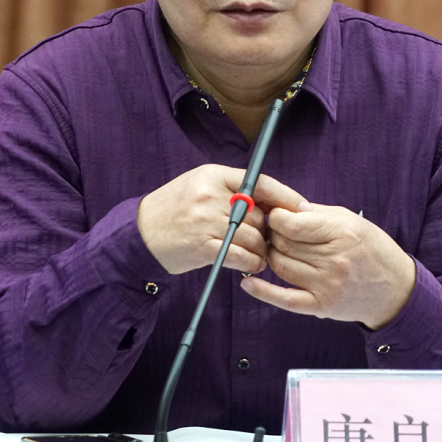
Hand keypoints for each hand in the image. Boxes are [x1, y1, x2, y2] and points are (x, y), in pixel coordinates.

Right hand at [136, 165, 300, 275]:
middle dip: (268, 230)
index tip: (302, 208)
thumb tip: (272, 202)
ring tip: (260, 256)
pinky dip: (251, 264)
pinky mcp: (201, 246)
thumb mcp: (199, 186)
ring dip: (262, 251)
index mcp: (213, 175)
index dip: (285, 196)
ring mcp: (205, 220)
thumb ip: (231, 189)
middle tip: (269, 241)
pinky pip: (240, 256)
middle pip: (259, 213)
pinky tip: (251, 266)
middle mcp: (210, 195)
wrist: (138, 234)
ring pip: (253, 237)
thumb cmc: (173, 210)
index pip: (259, 182)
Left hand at [240, 202, 415, 329]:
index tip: (276, 215)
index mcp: (341, 234)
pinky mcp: (321, 306)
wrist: (394, 289)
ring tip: (275, 247)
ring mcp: (326, 285)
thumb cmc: (372, 249)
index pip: (291, 224)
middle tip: (274, 230)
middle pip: (283, 244)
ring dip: (271, 255)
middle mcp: (334, 260)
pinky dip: (262, 291)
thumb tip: (284, 207)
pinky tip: (248, 281)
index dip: (276, 217)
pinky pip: (284, 299)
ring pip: (280, 266)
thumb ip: (316, 214)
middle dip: (273, 234)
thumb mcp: (350, 221)